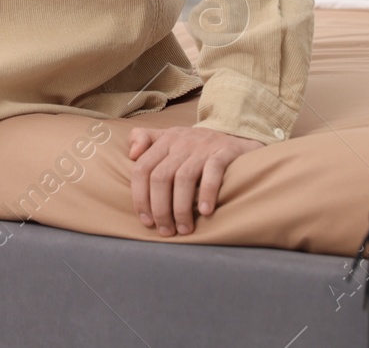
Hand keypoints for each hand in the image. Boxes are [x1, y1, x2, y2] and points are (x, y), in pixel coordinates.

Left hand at [127, 125, 262, 236]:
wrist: (237, 138)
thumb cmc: (196, 147)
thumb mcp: (169, 138)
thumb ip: (144, 140)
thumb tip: (131, 154)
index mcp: (165, 140)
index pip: (141, 168)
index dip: (140, 197)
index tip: (146, 221)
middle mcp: (181, 141)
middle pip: (160, 177)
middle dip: (160, 209)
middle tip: (166, 231)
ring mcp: (203, 146)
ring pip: (183, 178)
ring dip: (181, 208)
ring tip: (185, 229)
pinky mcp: (225, 151)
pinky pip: (213, 172)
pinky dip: (207, 192)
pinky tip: (205, 212)